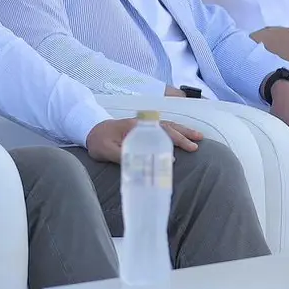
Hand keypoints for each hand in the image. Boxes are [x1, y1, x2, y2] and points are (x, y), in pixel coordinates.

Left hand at [86, 116, 202, 161]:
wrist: (90, 129)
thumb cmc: (98, 140)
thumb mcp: (106, 150)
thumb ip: (123, 157)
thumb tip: (144, 164)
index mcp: (135, 126)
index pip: (157, 132)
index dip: (169, 142)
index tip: (176, 157)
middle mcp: (142, 123)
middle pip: (167, 127)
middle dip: (183, 135)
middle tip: (197, 144)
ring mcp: (144, 125)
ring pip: (168, 126)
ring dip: (183, 131)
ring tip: (198, 137)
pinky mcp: (143, 129)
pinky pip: (163, 128)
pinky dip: (176, 131)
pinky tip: (184, 137)